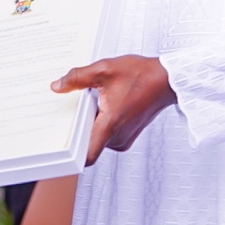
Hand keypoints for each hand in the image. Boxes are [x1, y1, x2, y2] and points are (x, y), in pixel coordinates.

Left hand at [52, 55, 175, 164]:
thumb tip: (57, 86)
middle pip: (88, 142)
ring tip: (95, 100)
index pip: (87, 156)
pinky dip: (102, 121)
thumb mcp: (104, 69)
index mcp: (110, 124)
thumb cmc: (141, 74)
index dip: (71, 154)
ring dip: (92, 121)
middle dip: (79, 126)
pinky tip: (104, 102)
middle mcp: (118, 137)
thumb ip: (78, 77)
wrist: (166, 79)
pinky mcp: (128, 135)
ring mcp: (125, 138)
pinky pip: (108, 134)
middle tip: (75, 107)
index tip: (61, 142)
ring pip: (98, 137)